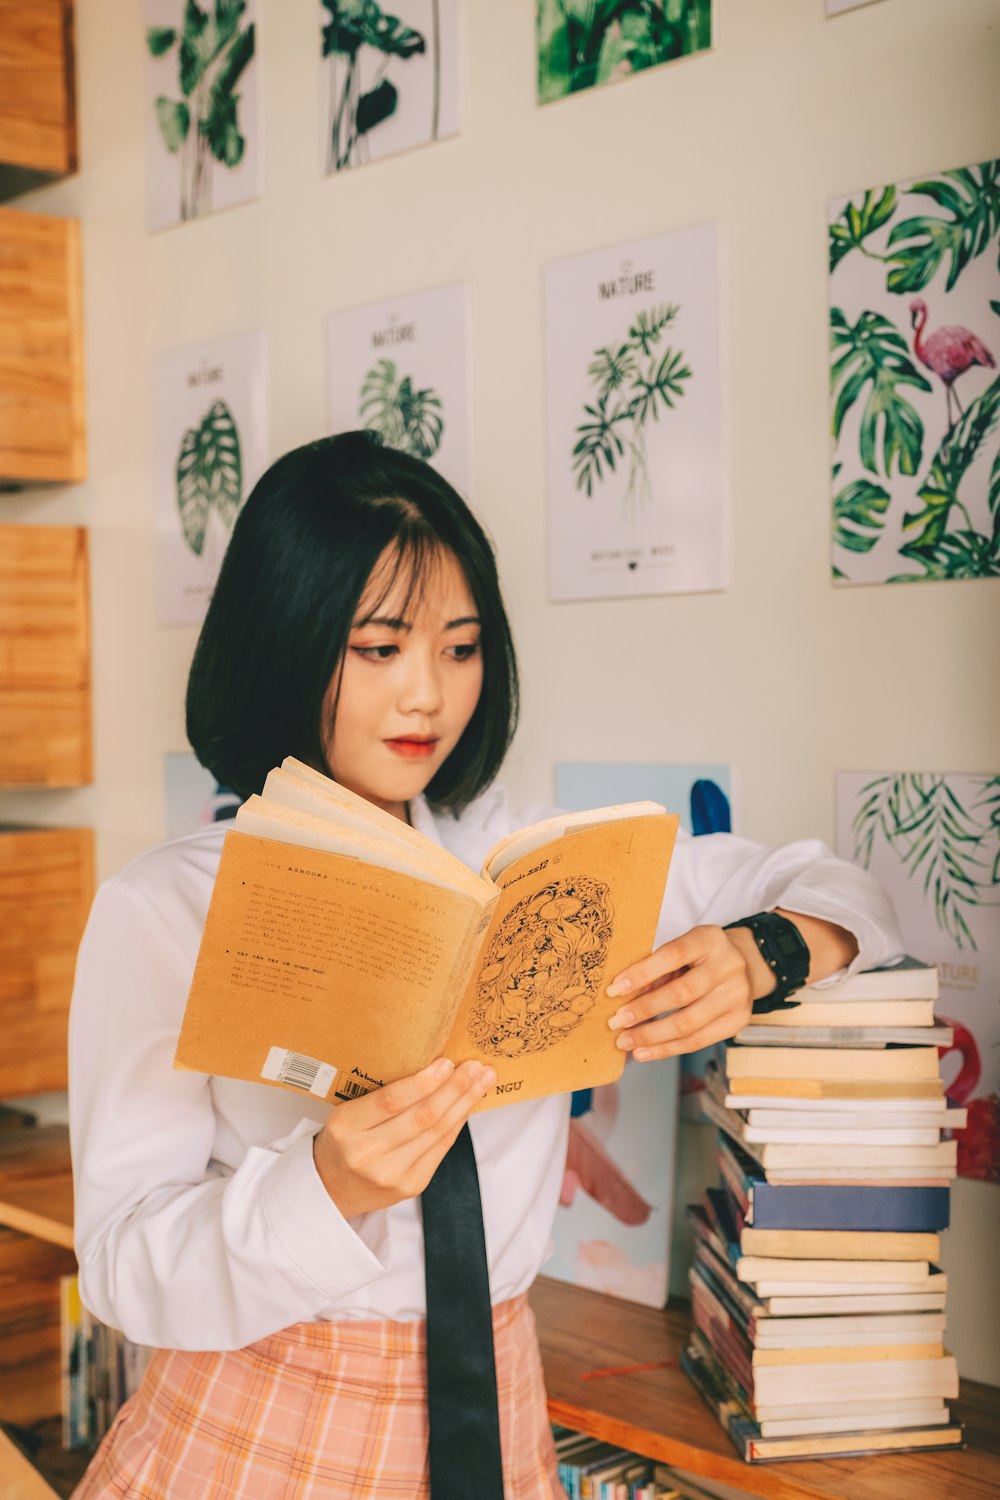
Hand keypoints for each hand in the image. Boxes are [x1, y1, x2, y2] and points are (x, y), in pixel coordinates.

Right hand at [312, 1057, 494, 1217]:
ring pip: (437, 1132)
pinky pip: (441, 1148)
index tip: (446, 1063)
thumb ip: (380, 1095)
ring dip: (464, 1103)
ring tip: (482, 1080)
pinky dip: (457, 1123)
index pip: (390, 1101)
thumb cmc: (343, 1140)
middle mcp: (367, 1153)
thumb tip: (431, 1067)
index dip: (422, 1082)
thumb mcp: (346, 1112)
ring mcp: (391, 1173)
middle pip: (421, 1117)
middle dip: (454, 1089)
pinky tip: (468, 1105)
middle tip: (474, 1067)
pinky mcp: (411, 1185)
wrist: (333, 1188)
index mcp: (346, 1126)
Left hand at [605, 925, 754, 1061]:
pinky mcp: (738, 1020)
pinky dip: (667, 1049)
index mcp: (709, 939)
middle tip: (616, 1021)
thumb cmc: (700, 957)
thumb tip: (622, 997)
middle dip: (644, 1010)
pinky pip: (697, 1041)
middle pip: (682, 993)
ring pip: (689, 1023)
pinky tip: (645, 1051)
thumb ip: (656, 969)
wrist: (744, 965)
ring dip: (651, 1036)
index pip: (673, 955)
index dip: (641, 973)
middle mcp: (728, 966)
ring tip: (625, 1041)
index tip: (614, 990)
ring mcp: (737, 995)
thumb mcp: (680, 951)